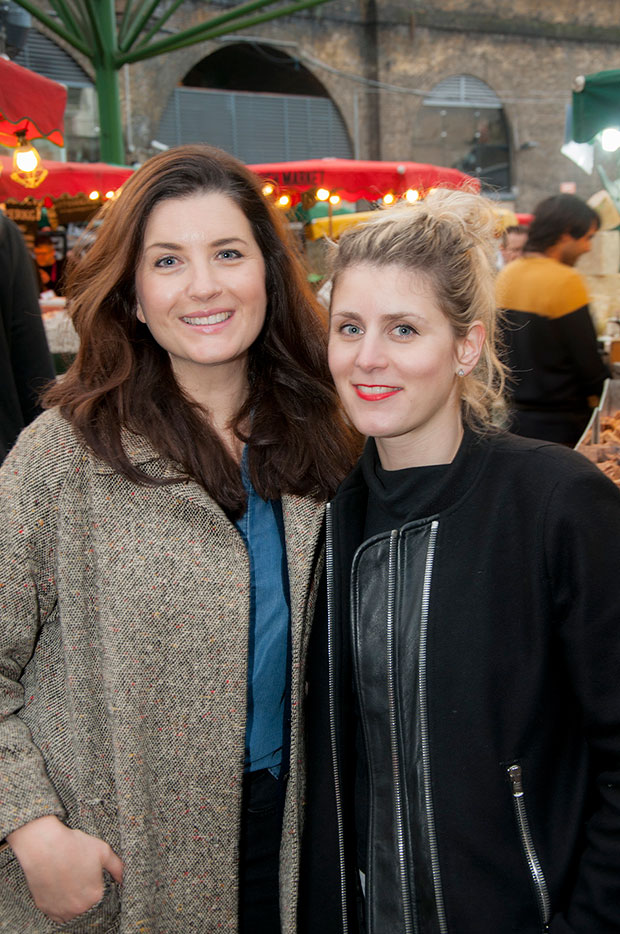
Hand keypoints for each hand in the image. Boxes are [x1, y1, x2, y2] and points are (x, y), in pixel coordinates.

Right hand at [7, 815, 122, 923]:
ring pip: (72, 913)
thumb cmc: (73, 846)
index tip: (95, 879)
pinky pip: (57, 914)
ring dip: (74, 904)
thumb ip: (117, 867)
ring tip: (72, 885)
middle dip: (87, 896)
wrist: (43, 846)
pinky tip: (61, 891)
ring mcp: (60, 910)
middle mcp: (78, 909)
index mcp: (94, 896)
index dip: (100, 887)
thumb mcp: (103, 851)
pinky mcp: (46, 908)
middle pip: (88, 907)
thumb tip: (124, 878)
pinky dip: (61, 906)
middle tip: (82, 880)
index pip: (104, 899)